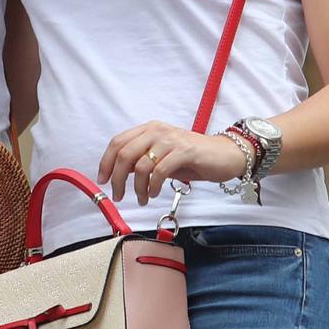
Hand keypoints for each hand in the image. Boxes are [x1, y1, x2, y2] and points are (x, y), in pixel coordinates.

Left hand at [99, 120, 249, 205]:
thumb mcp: (162, 156)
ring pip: (141, 165)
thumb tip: (120, 174)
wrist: (225, 155)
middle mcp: (157, 131)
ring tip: (143, 198)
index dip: (106, 162)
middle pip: (125, 154)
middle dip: (118, 179)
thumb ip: (142, 161)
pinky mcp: (184, 151)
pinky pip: (160, 171)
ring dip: (138, 188)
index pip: (118, 142)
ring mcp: (171, 140)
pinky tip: (155, 193)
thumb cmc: (192, 157)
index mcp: (149, 129)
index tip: (103, 180)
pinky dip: (154, 186)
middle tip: (119, 195)